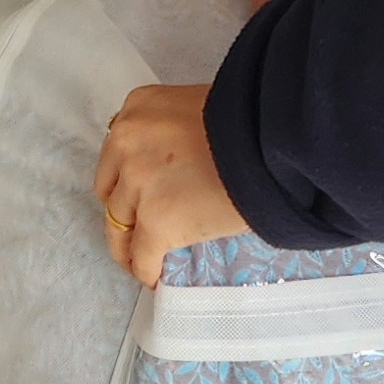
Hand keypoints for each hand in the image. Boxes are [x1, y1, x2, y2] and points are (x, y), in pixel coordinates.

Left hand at [98, 82, 247, 285]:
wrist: (274, 142)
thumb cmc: (249, 120)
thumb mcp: (196, 107)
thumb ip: (170, 130)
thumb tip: (172, 161)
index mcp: (137, 109)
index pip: (115, 153)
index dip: (125, 178)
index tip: (136, 195)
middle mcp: (126, 143)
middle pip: (109, 191)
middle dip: (124, 209)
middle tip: (140, 226)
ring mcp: (138, 184)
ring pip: (119, 228)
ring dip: (130, 245)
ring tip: (142, 259)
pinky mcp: (156, 222)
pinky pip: (141, 257)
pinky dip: (146, 270)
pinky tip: (156, 277)